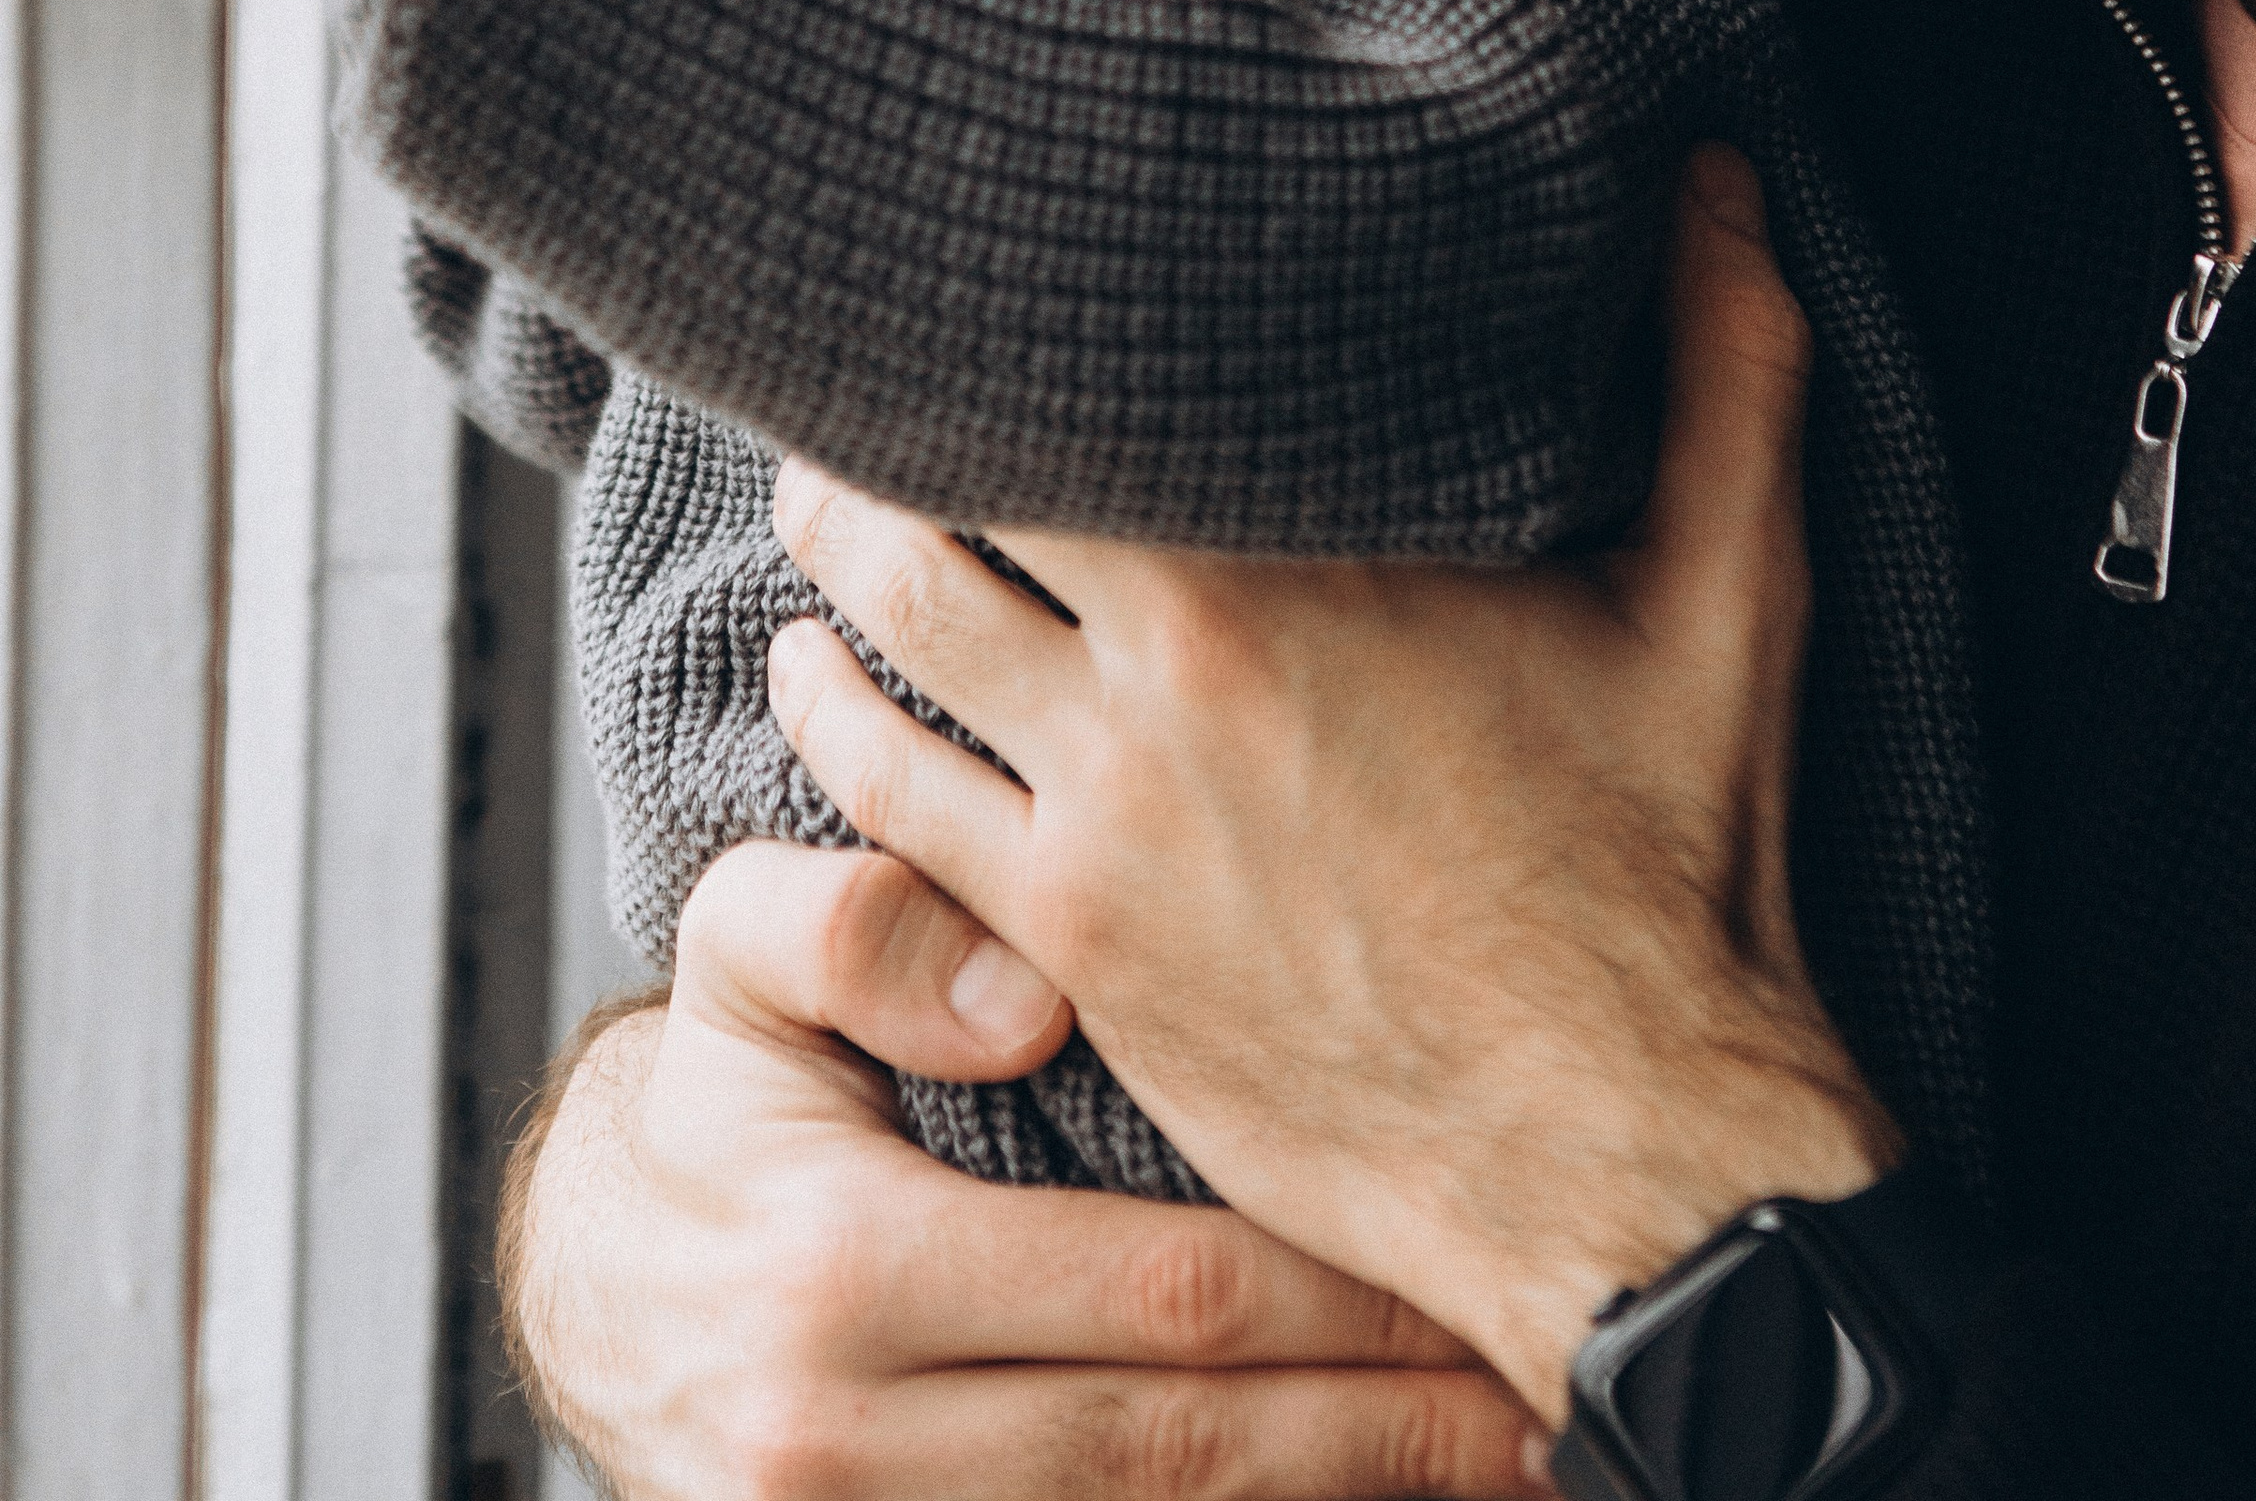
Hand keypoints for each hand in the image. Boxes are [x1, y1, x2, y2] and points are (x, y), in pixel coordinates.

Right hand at [510, 835, 1539, 1498]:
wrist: (592, 1281)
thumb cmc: (719, 1099)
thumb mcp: (734, 958)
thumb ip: (853, 922)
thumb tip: (1024, 983)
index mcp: (840, 1275)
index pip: (1155, 1295)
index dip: (1334, 1288)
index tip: (1468, 1246)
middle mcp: (848, 1445)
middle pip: (1186, 1450)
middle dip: (1387, 1426)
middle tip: (1550, 1387)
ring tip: (1510, 1469)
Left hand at [765, 152, 1900, 1424]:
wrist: (1624, 1162)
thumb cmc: (1677, 870)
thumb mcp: (1733, 593)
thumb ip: (1730, 365)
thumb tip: (1718, 174)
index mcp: (1306, 560)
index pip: (1096, 378)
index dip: (1024, 307)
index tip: (992, 248)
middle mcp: (1173, 667)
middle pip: (951, 490)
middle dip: (889, 415)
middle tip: (856, 353)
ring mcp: (1103, 813)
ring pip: (894, 631)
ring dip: (834, 546)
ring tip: (812, 485)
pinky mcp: (1071, 941)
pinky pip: (889, 805)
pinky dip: (828, 720)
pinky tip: (808, 676)